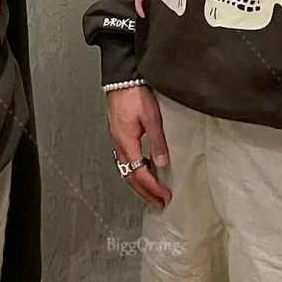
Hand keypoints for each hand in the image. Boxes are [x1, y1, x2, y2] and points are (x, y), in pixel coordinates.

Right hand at [107, 86, 171, 209]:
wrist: (121, 78)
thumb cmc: (134, 93)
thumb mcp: (151, 118)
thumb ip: (157, 142)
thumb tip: (162, 164)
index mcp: (126, 143)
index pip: (140, 175)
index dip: (153, 188)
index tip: (165, 197)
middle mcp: (118, 144)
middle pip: (130, 177)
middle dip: (145, 192)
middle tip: (158, 203)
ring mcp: (116, 139)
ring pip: (125, 169)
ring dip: (139, 183)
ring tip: (151, 191)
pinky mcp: (117, 132)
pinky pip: (124, 159)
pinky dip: (134, 169)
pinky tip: (142, 167)